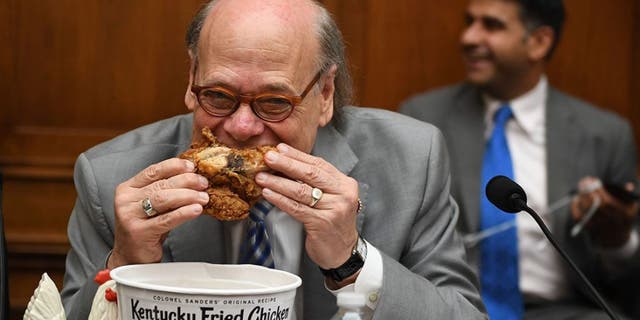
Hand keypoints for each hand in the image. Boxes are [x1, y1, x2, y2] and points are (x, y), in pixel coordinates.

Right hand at [108, 158, 209, 268]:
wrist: (131, 257)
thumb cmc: (145, 228)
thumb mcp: (151, 206)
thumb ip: (165, 191)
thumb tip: (193, 178)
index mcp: (128, 189)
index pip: (153, 171)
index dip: (174, 166)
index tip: (191, 166)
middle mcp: (126, 200)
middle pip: (161, 185)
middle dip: (186, 182)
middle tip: (203, 183)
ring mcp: (130, 216)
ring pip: (163, 199)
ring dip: (188, 196)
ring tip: (203, 197)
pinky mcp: (139, 232)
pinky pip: (166, 219)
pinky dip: (184, 213)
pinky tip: (196, 210)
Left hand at [255, 143, 360, 269]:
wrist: (343, 252)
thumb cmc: (333, 223)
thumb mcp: (332, 198)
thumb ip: (317, 183)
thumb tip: (287, 165)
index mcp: (345, 184)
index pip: (319, 164)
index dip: (298, 156)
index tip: (280, 149)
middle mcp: (342, 195)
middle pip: (311, 174)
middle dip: (286, 164)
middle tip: (268, 157)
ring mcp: (334, 209)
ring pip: (301, 191)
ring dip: (278, 182)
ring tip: (262, 176)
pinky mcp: (322, 224)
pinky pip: (296, 208)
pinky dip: (280, 199)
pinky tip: (268, 194)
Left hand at [570, 176, 638, 247]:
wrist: (615, 238)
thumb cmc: (623, 217)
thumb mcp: (630, 207)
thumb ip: (629, 195)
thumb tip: (628, 185)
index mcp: (621, 215)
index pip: (605, 201)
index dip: (597, 189)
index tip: (594, 180)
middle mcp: (608, 222)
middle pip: (593, 205)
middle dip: (587, 191)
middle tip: (584, 181)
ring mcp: (597, 226)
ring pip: (585, 210)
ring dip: (581, 196)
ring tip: (581, 187)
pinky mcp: (586, 228)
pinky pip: (577, 216)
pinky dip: (575, 205)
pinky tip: (577, 198)